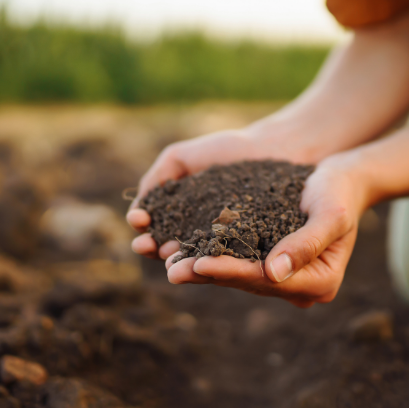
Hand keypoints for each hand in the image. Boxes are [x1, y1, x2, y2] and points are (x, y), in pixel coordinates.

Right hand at [126, 128, 287, 258]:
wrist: (270, 148)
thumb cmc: (226, 150)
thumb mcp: (181, 157)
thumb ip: (158, 177)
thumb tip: (138, 208)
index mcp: (180, 213)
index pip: (154, 225)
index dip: (143, 226)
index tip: (138, 220)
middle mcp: (198, 232)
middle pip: (168, 245)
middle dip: (153, 246)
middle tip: (145, 245)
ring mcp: (222, 242)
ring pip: (194, 256)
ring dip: (177, 259)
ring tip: (167, 256)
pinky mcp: (246, 248)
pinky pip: (227, 256)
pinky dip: (212, 260)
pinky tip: (200, 258)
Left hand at [164, 153, 365, 307]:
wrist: (341, 181)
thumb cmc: (339, 193)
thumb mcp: (330, 213)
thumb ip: (307, 243)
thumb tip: (273, 273)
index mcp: (321, 282)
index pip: (267, 280)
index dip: (232, 272)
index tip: (199, 263)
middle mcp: (301, 287)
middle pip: (249, 283)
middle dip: (209, 275)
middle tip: (172, 270)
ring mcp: (286, 278)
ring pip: (239, 277)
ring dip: (204, 270)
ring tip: (170, 263)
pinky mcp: (271, 264)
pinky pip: (239, 264)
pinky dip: (213, 257)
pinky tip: (185, 251)